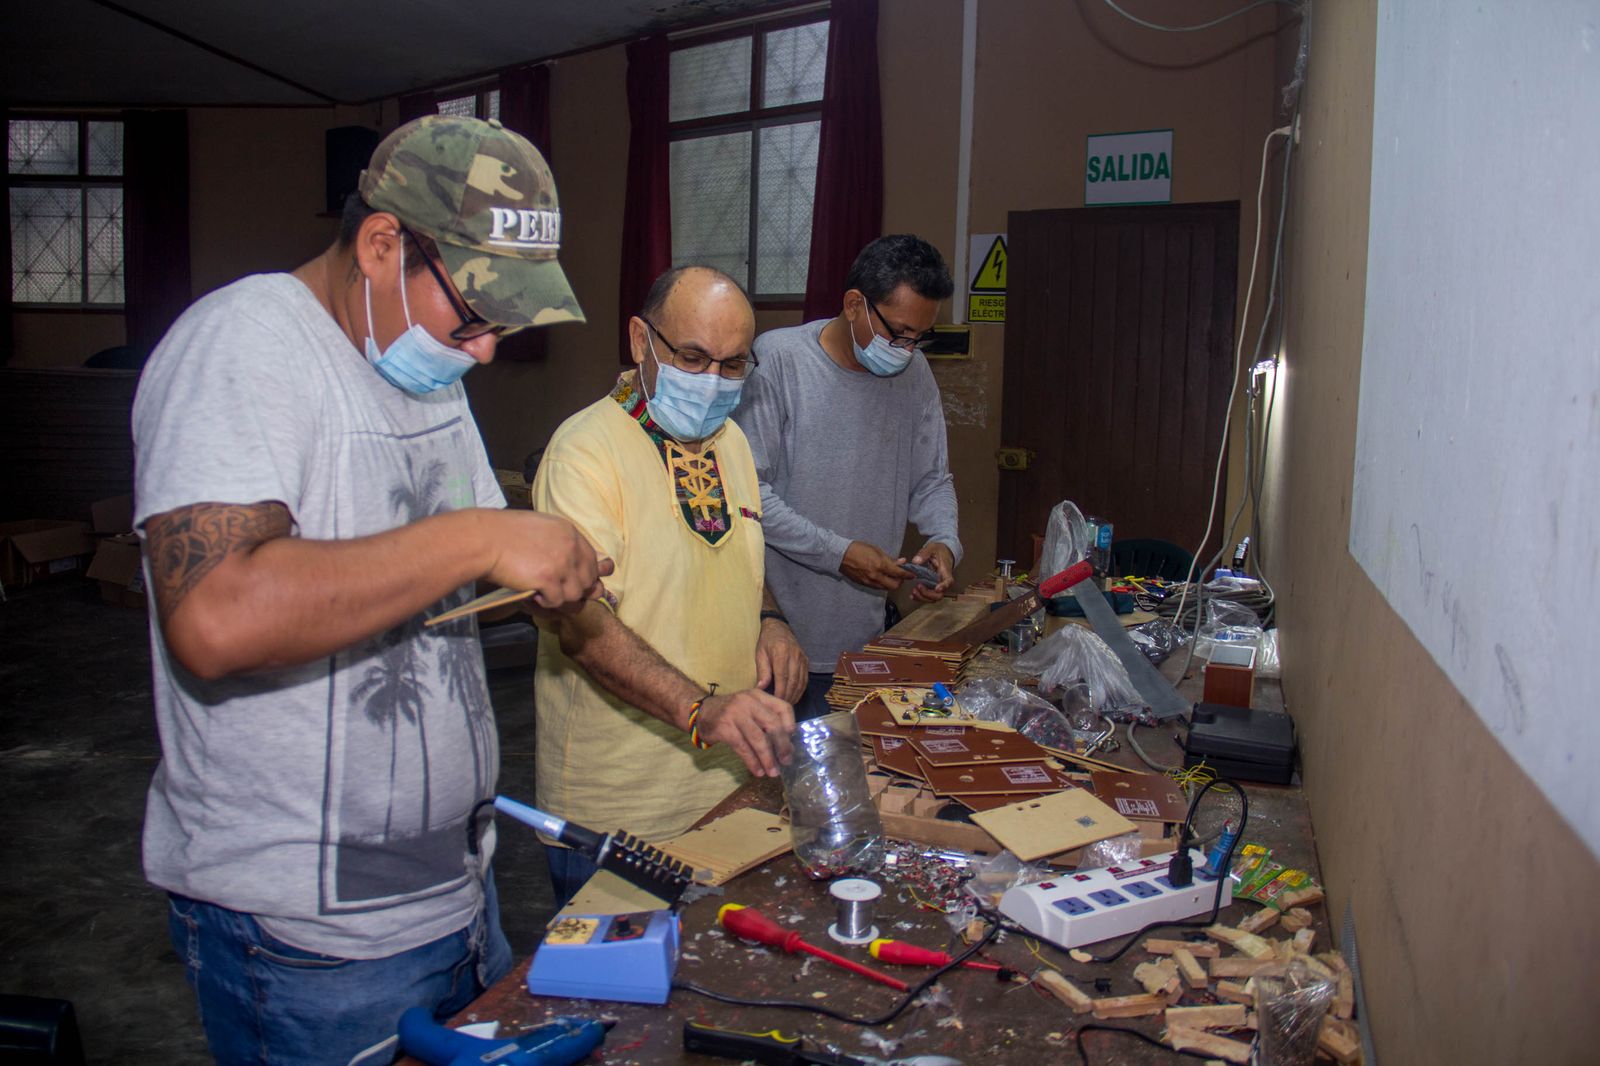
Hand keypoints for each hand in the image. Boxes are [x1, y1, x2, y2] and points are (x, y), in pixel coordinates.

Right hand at [483, 511, 613, 612]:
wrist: (485, 539)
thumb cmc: (506, 533)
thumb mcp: (541, 529)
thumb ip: (561, 544)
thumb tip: (576, 566)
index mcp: (570, 533)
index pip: (593, 560)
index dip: (585, 575)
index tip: (572, 582)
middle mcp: (571, 547)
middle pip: (589, 580)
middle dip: (574, 590)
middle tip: (555, 590)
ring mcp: (561, 564)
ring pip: (575, 594)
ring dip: (558, 598)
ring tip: (541, 592)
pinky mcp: (548, 579)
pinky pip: (557, 602)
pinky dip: (545, 603)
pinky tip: (533, 595)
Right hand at [694, 689, 795, 776]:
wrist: (702, 713)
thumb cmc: (732, 714)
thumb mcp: (751, 710)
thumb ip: (767, 722)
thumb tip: (788, 747)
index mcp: (759, 696)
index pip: (783, 707)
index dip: (790, 724)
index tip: (792, 741)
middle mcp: (749, 702)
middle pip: (773, 724)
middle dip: (782, 745)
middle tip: (786, 761)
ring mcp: (736, 714)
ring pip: (758, 738)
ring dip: (767, 758)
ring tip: (773, 772)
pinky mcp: (725, 727)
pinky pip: (743, 747)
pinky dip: (752, 761)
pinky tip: (758, 771)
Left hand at [755, 618, 807, 702]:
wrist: (779, 627)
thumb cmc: (767, 641)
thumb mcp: (760, 653)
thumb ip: (762, 671)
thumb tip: (761, 688)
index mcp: (781, 652)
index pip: (783, 677)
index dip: (780, 692)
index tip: (775, 702)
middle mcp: (795, 656)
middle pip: (793, 681)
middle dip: (788, 696)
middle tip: (781, 707)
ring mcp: (802, 658)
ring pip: (801, 682)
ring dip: (795, 695)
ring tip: (787, 705)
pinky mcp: (806, 661)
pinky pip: (805, 679)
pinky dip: (800, 690)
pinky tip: (794, 697)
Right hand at [840, 540, 909, 590]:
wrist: (841, 555)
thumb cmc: (858, 549)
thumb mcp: (876, 550)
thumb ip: (889, 559)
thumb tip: (901, 562)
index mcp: (880, 565)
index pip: (899, 573)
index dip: (908, 574)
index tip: (912, 574)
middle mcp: (875, 576)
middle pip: (894, 585)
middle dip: (900, 581)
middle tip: (901, 575)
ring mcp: (869, 582)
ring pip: (886, 588)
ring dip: (891, 583)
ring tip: (891, 575)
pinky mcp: (864, 584)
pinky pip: (877, 587)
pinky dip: (882, 583)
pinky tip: (882, 577)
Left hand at [909, 541, 955, 602]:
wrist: (942, 552)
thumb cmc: (939, 551)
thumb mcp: (932, 548)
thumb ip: (924, 554)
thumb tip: (916, 561)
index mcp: (945, 572)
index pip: (948, 582)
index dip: (943, 586)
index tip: (937, 588)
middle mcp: (942, 581)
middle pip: (939, 594)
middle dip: (928, 594)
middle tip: (918, 586)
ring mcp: (937, 586)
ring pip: (933, 598)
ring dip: (923, 597)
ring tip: (913, 591)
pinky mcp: (931, 587)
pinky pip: (927, 596)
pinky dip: (920, 597)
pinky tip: (912, 595)